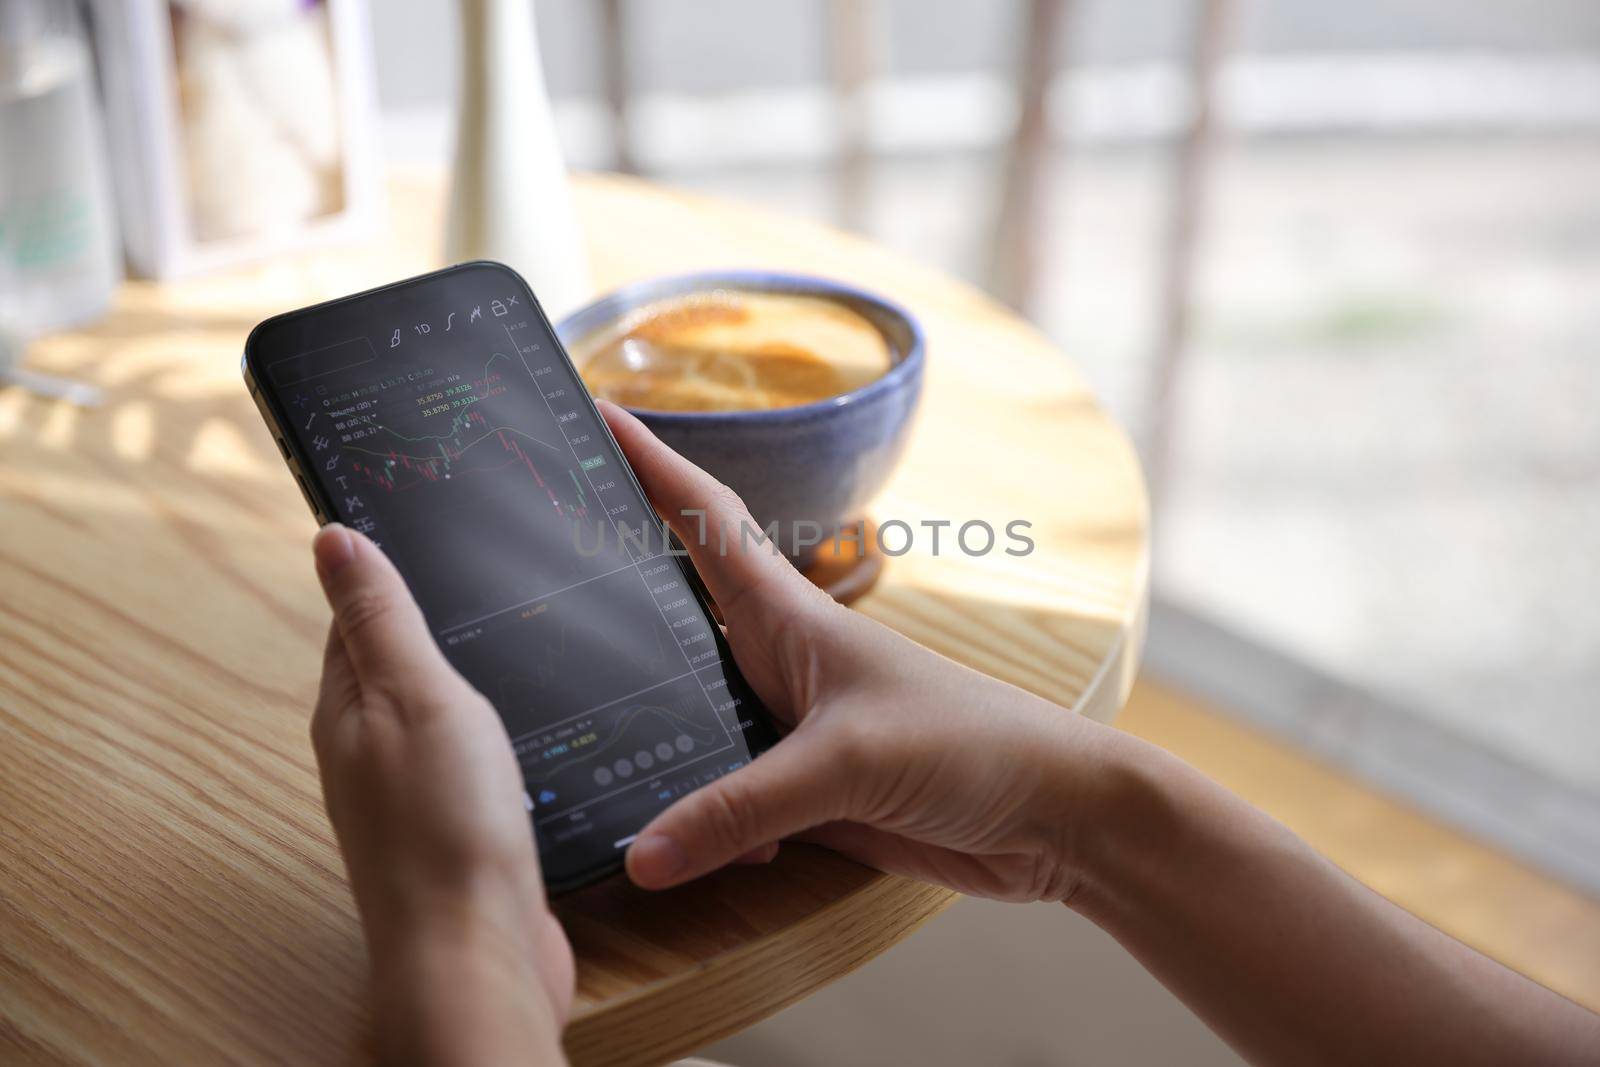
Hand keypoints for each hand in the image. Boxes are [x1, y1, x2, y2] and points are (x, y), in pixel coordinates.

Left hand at [310, 525, 572, 1062]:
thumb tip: (331, 538)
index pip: (352, 620)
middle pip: (393, 668)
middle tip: (475, 573)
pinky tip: (526, 727)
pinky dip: (492, 732)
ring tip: (508, 639)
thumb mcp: (414, 694)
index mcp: (347, 712)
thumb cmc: (443, 826)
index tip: (416, 527)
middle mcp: (370, 754)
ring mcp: (414, 797)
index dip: (383, 573)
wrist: (479, 947)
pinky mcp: (459, 831)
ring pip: (435, 716)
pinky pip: (469, 761)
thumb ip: (380, 618)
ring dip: (464, 679)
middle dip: (429, 622)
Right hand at [600, 401, 1120, 902]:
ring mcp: (790, 727)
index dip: (650, 463)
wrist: (1053, 819)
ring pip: (690, 714)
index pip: (704, 519)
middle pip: (676, 612)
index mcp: (791, 616)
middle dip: (612, 589)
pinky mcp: (805, 792)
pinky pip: (721, 798)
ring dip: (644, 725)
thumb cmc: (972, 749)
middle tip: (533, 564)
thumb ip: (740, 811)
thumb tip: (638, 855)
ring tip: (566, 722)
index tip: (593, 412)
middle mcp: (780, 661)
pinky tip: (666, 846)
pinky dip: (694, 818)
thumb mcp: (847, 765)